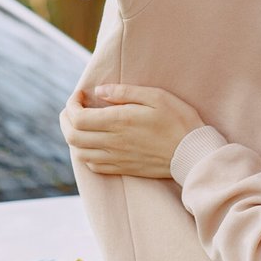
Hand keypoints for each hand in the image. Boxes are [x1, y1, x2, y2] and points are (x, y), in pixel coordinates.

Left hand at [61, 84, 205, 178]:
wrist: (193, 153)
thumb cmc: (178, 119)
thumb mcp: (155, 96)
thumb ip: (124, 92)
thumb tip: (98, 91)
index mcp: (118, 122)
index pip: (77, 118)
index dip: (71, 105)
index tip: (80, 95)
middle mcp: (113, 142)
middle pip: (72, 137)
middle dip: (66, 120)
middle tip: (74, 108)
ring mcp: (117, 158)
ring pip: (79, 154)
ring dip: (73, 138)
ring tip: (81, 125)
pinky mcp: (124, 169)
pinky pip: (94, 166)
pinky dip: (86, 155)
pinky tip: (94, 144)